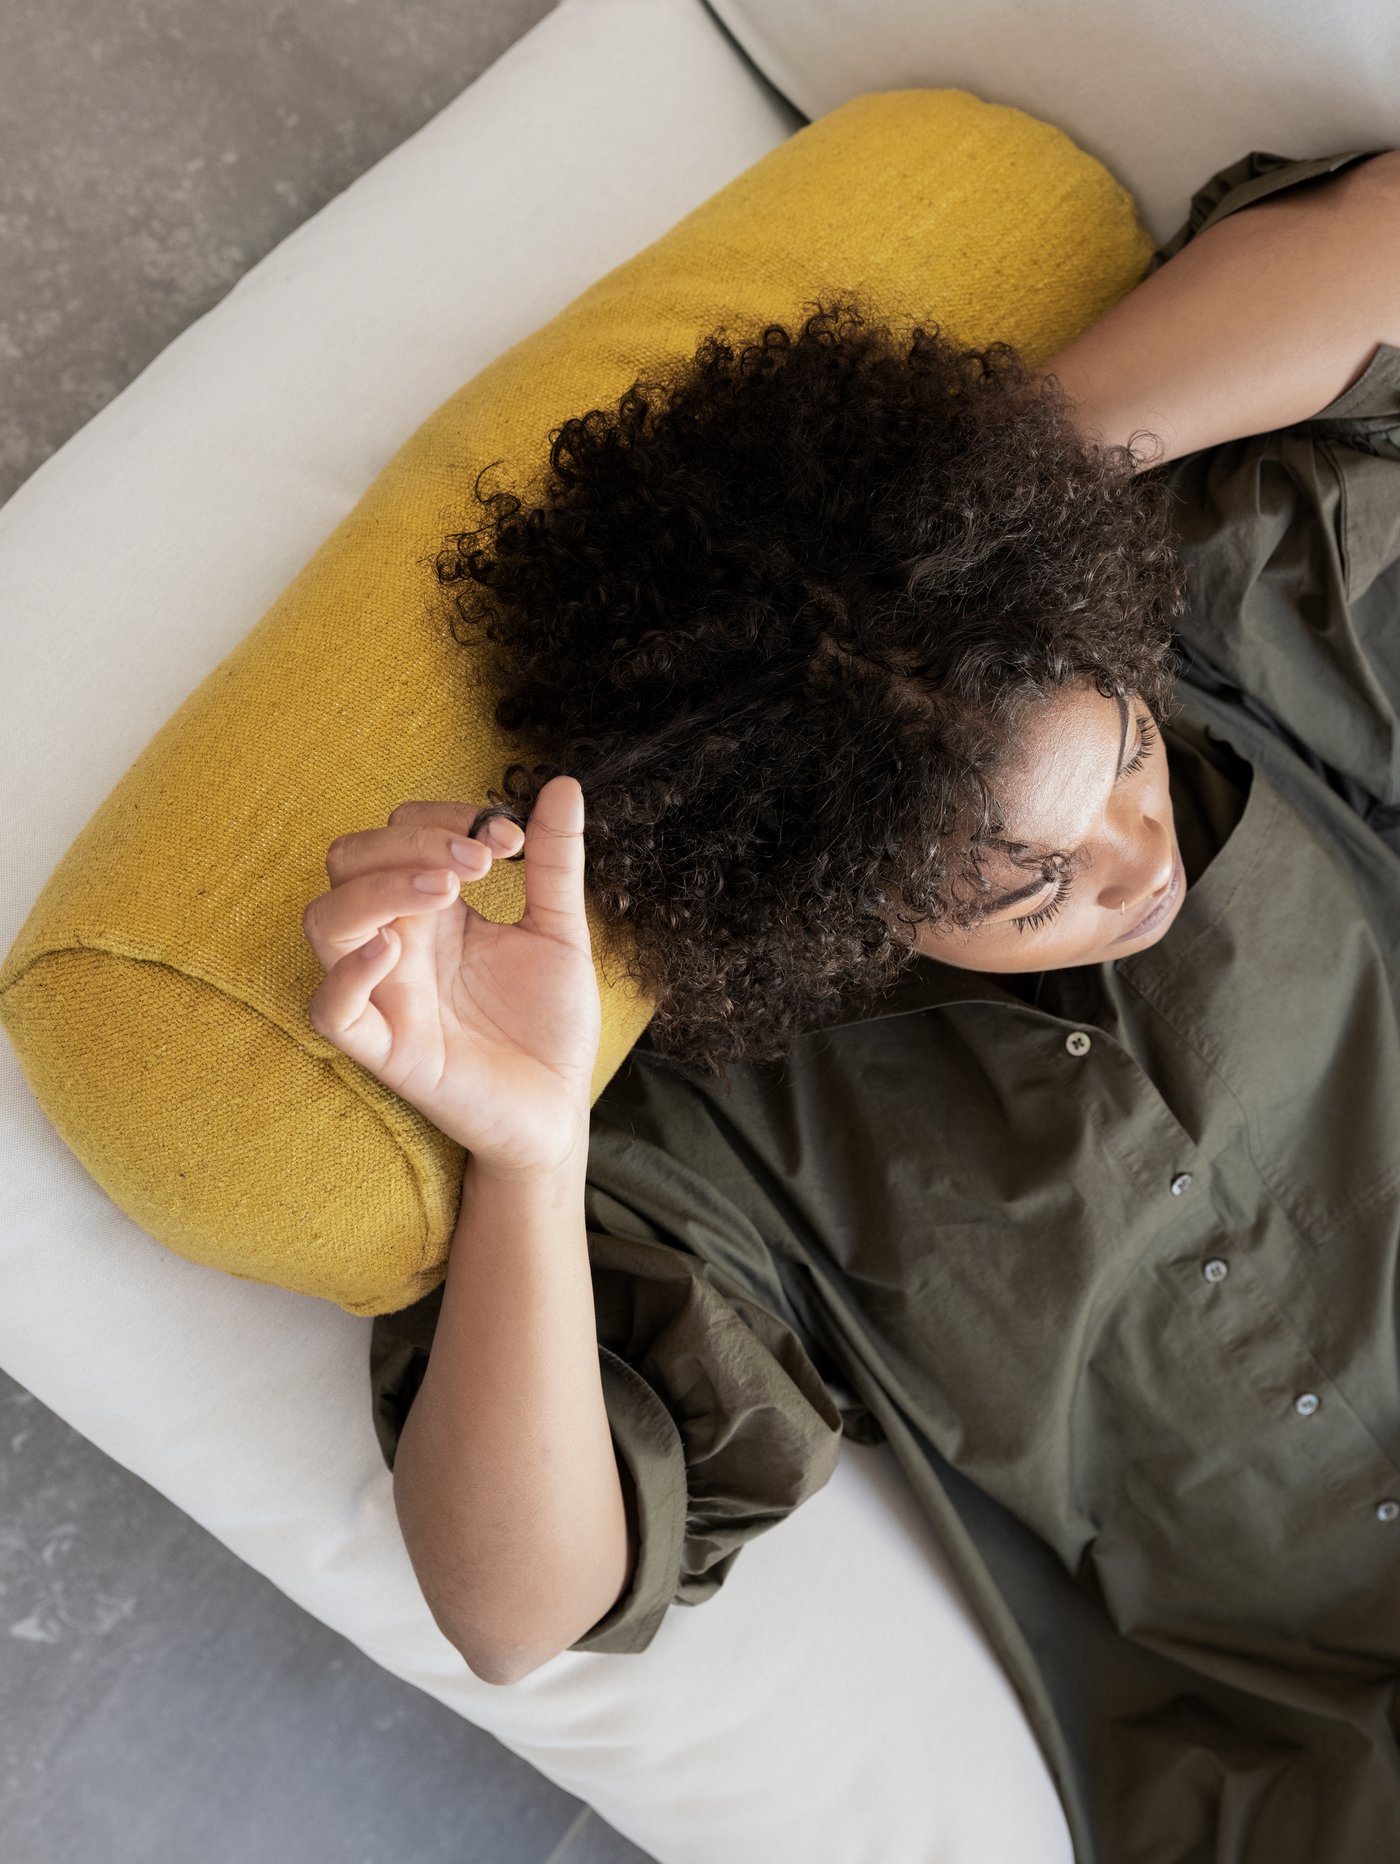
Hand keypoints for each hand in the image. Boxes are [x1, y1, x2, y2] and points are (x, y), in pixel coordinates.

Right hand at [302, 775, 602, 1177]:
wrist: (560, 1109)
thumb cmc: (547, 1024)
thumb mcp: (559, 931)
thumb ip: (554, 862)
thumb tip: (562, 784)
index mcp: (435, 910)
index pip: (401, 831)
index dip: (447, 818)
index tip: (512, 841)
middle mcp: (400, 942)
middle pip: (351, 859)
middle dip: (409, 842)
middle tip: (479, 863)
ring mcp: (386, 992)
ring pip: (325, 920)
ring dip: (378, 888)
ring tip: (447, 890)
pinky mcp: (386, 1049)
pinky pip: (330, 1010)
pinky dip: (347, 974)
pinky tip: (392, 950)